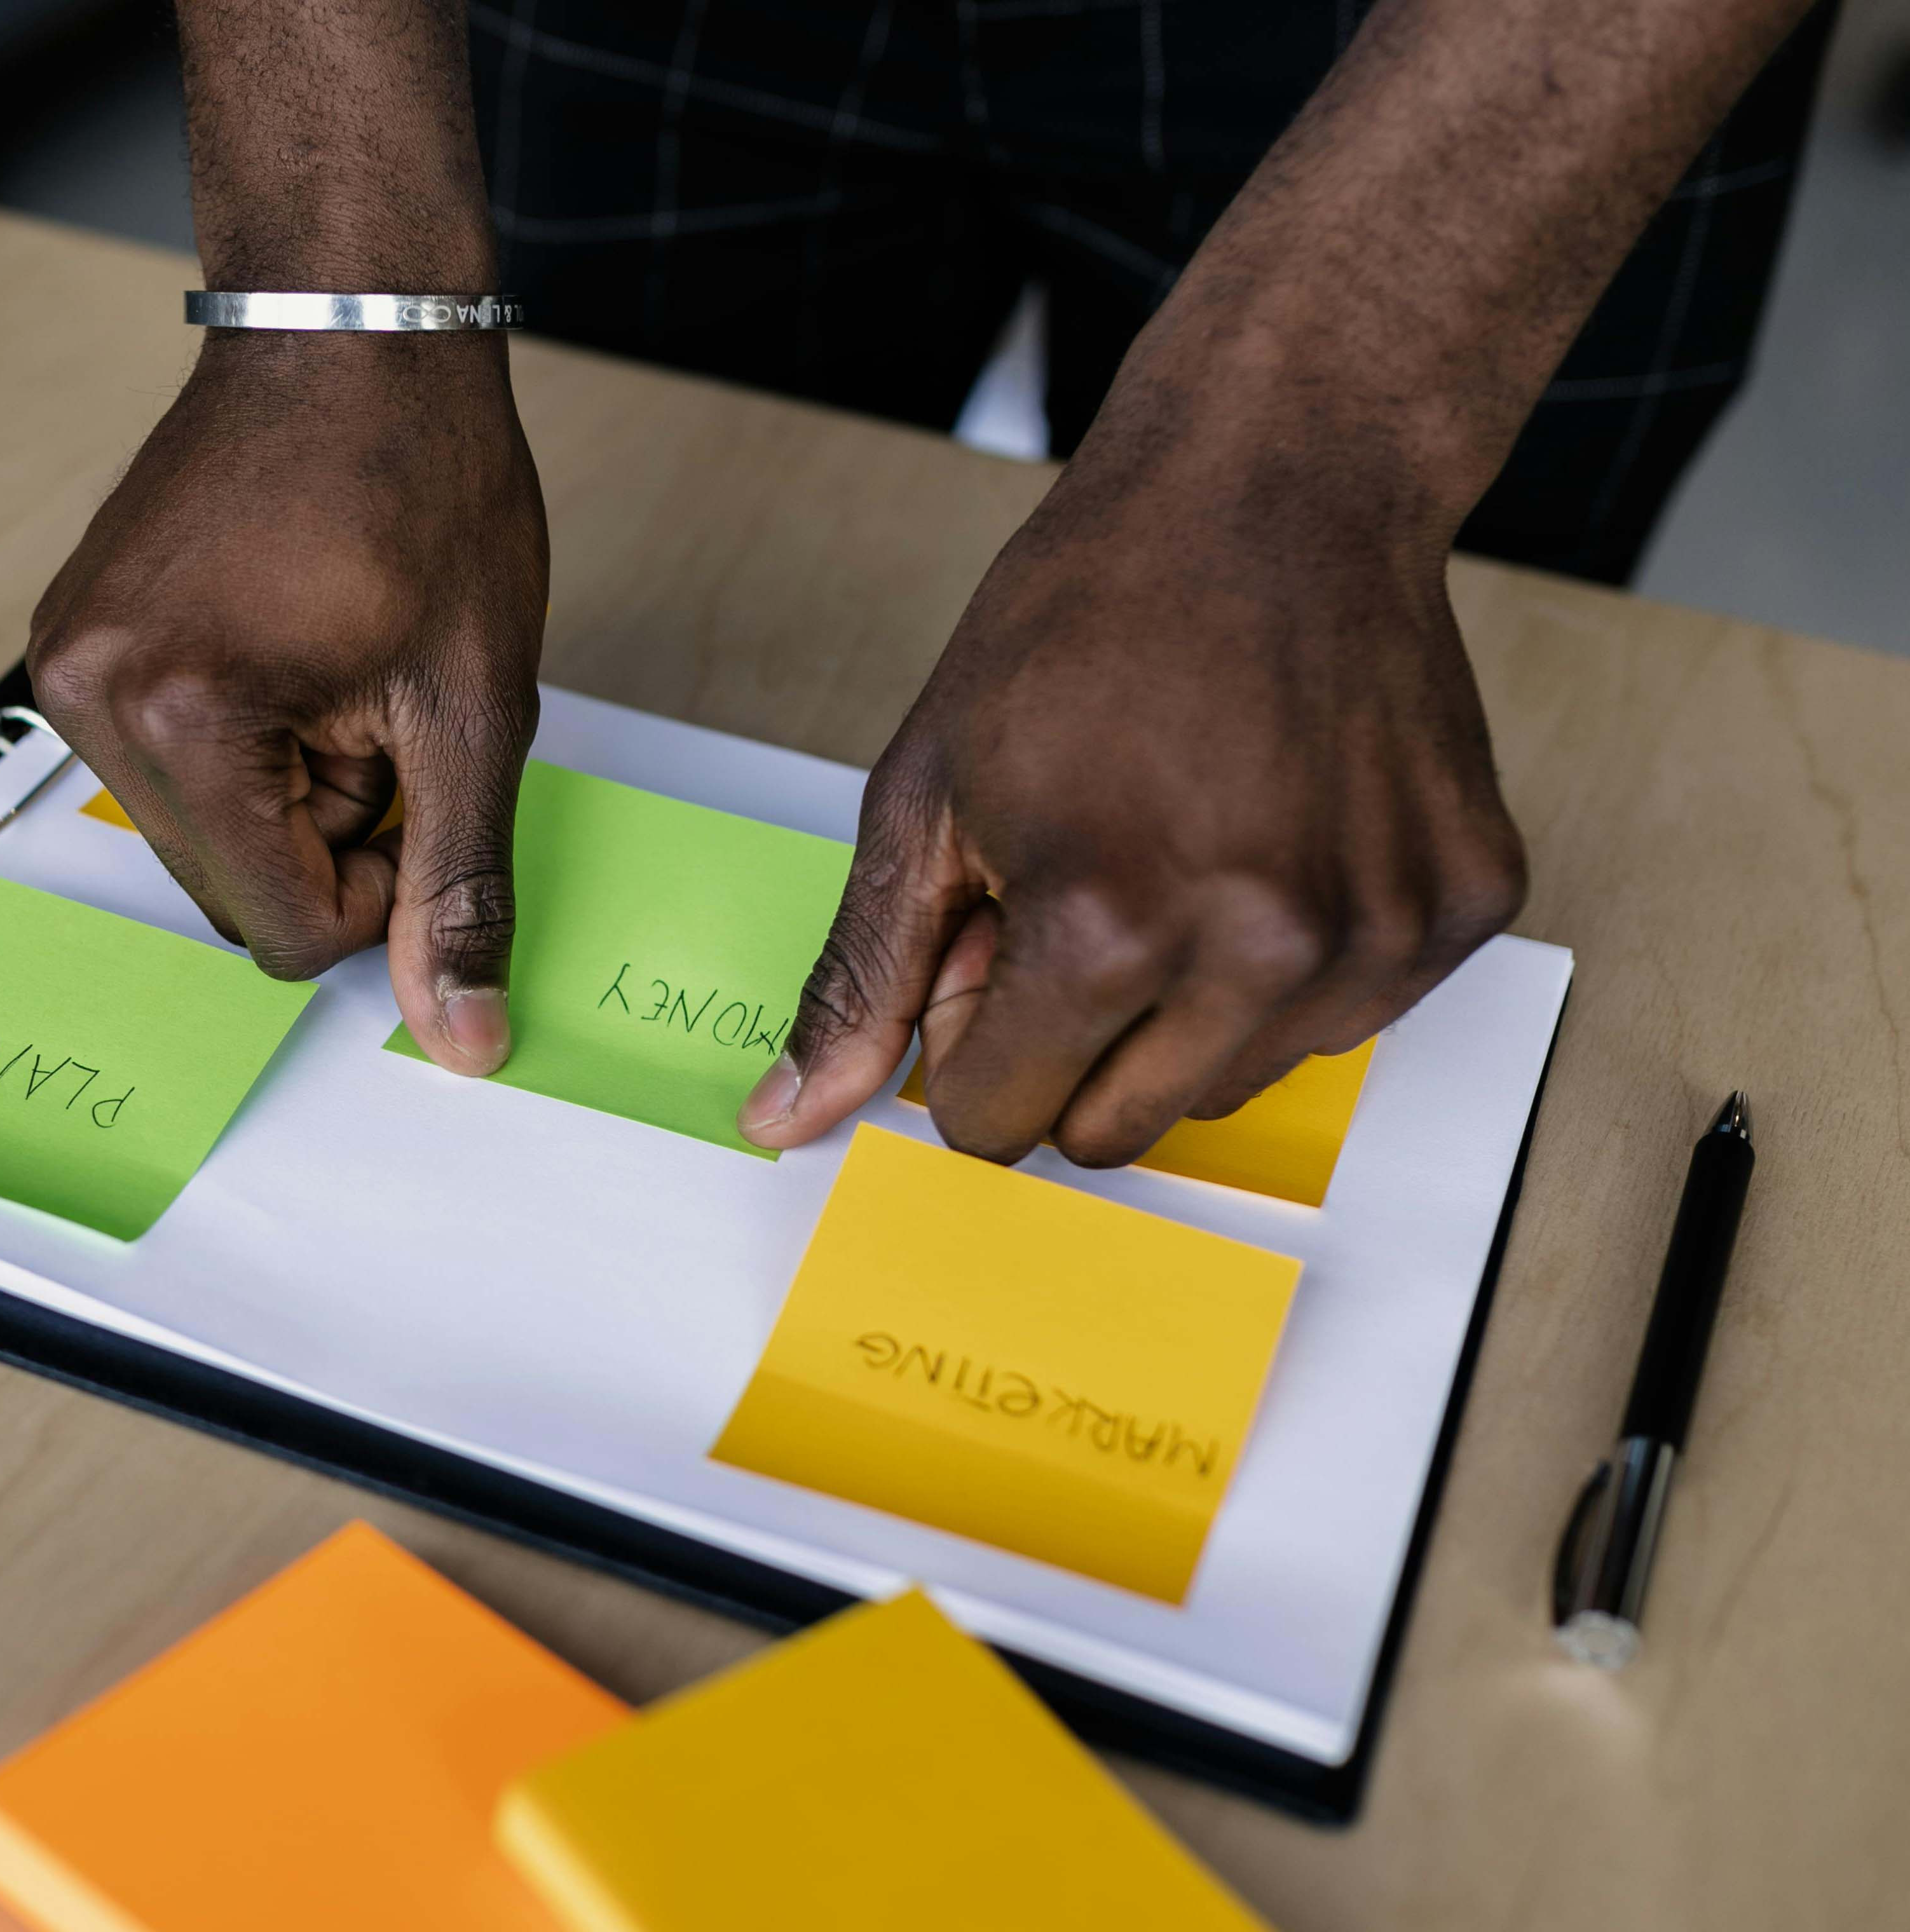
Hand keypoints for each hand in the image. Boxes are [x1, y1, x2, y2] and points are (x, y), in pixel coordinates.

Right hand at [28, 330, 547, 1072]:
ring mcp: (67, 667)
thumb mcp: (471, 706)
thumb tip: (461, 1040)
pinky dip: (242, 743)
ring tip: (331, 664)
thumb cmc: (420, 482)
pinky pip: (167, 768)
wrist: (349, 328)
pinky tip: (285, 645)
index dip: (379, 884)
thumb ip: (457, 882)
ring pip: (202, 837)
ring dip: (288, 788)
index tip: (413, 771)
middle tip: (374, 703)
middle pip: (234, 892)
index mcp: (183, 719)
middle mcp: (91, 699)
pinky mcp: (71, 644)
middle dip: (327, 830)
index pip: (283, 930)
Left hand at [739, 444, 1527, 1163]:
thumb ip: (865, 977)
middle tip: (1080, 896)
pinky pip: (1345, 1021)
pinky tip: (1275, 835)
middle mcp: (1258, 950)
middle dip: (1071, 1040)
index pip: (1001, 1118)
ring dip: (1185, 1006)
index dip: (974, 1035)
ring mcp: (1375, 934)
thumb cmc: (1087, 617)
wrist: (1273, 483)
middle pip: (1113, 1129)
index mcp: (1106, 928)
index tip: (993, 941)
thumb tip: (791, 1118)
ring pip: (1230, 1086)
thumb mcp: (925, 794)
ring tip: (1178, 851)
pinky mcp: (1460, 907)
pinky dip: (1295, 961)